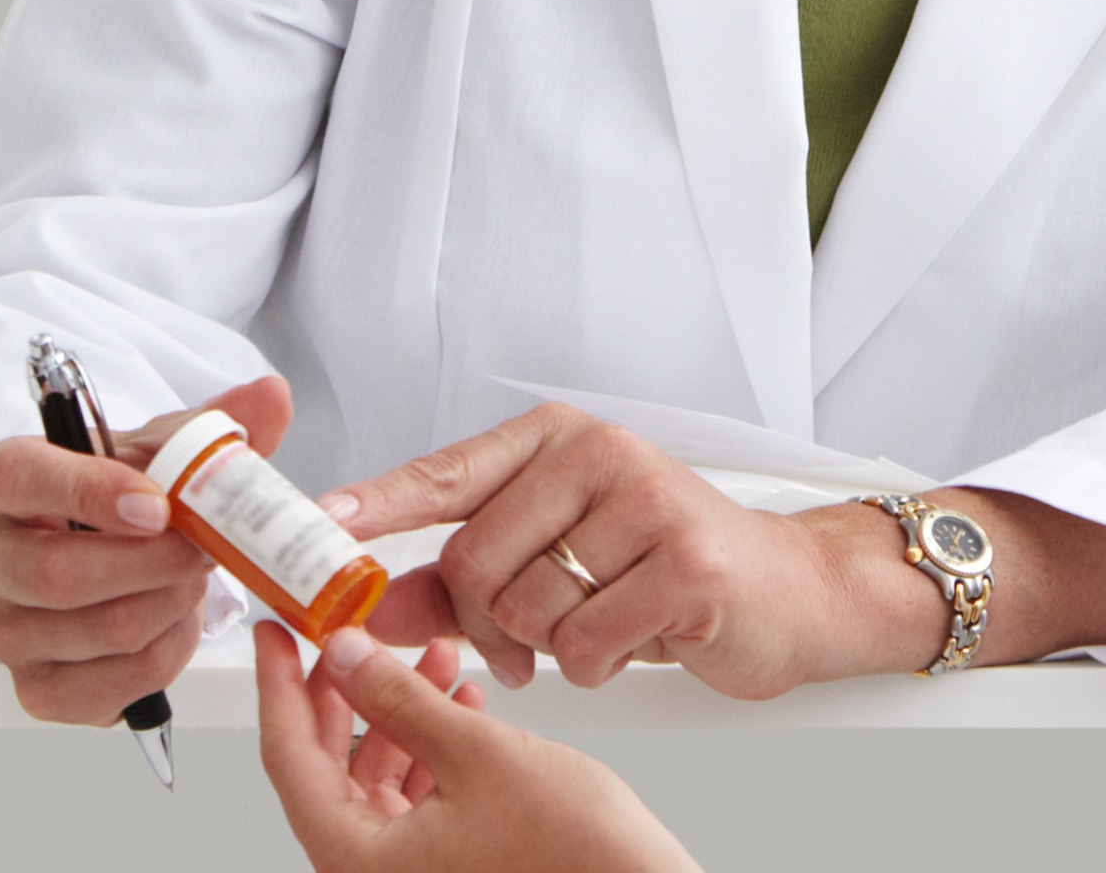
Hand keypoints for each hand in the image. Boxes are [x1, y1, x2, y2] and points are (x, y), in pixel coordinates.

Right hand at [0, 373, 290, 725]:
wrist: (90, 558)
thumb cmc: (114, 501)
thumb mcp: (154, 451)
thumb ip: (210, 427)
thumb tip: (271, 397)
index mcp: (0, 480)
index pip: (21, 480)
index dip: (91, 492)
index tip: (157, 504)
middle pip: (62, 575)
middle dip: (157, 562)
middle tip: (204, 547)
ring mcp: (4, 632)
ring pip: (102, 629)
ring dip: (172, 604)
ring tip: (192, 579)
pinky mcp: (38, 689)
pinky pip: (116, 681)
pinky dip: (168, 651)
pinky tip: (174, 621)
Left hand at [256, 621, 696, 872]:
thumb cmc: (575, 858)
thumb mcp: (476, 753)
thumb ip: (399, 698)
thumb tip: (345, 656)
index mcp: (357, 858)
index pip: (288, 758)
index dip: (279, 686)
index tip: (273, 636)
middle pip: (327, 767)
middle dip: (346, 690)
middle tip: (347, 633)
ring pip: (374, 777)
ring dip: (399, 712)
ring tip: (432, 657)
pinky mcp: (447, 866)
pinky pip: (415, 797)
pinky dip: (430, 747)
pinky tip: (460, 704)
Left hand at [329, 403, 921, 695]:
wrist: (790, 591)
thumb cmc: (667, 569)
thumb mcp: (555, 563)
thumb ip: (457, 584)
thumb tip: (368, 607)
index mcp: (555, 441)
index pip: (443, 474)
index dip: (373, 505)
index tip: (316, 528)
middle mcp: (597, 455)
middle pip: (474, 560)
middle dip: (487, 624)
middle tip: (522, 643)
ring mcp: (646, 501)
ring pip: (527, 608)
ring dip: (550, 648)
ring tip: (597, 628)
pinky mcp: (685, 561)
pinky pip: (586, 641)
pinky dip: (596, 664)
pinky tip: (632, 640)